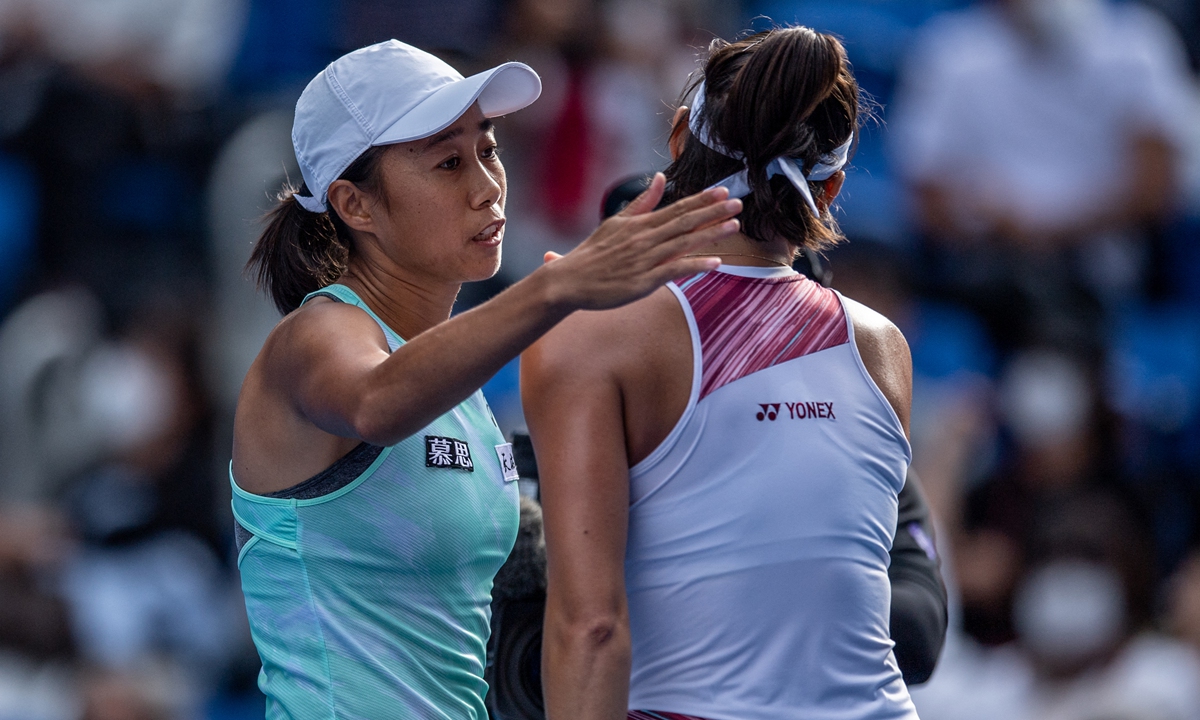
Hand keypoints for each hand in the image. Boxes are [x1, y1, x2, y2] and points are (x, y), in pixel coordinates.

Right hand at [539, 173, 739, 310]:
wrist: (570, 280)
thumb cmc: (594, 253)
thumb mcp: (616, 222)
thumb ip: (643, 202)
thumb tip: (661, 178)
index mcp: (640, 224)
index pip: (676, 208)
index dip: (701, 200)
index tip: (723, 191)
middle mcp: (645, 238)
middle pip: (684, 222)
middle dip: (713, 212)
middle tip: (738, 202)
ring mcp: (644, 259)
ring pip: (683, 243)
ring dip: (710, 234)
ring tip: (734, 226)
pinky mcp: (642, 280)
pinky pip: (673, 270)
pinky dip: (695, 265)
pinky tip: (715, 262)